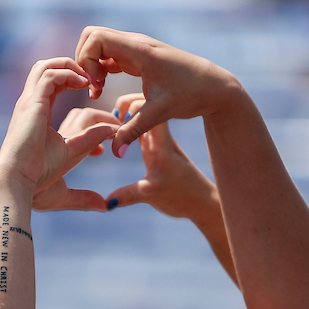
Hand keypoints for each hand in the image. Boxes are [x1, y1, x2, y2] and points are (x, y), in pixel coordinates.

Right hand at [0, 58, 114, 211]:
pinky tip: (84, 84)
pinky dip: (68, 73)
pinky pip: (49, 75)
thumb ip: (85, 192)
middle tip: (97, 83)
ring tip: (91, 80)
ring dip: (71, 66)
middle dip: (73, 69)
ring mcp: (30, 102)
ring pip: (47, 66)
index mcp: (39, 117)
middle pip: (48, 70)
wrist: (19, 184)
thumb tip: (105, 205)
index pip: (57, 89)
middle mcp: (32, 106)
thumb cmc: (37, 184)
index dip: (81, 95)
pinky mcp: (32, 103)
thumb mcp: (68, 179)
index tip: (106, 121)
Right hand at [74, 27, 239, 157]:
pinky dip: (100, 69)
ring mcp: (136, 49)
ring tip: (97, 90)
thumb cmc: (192, 95)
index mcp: (140, 50)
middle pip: (92, 36)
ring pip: (99, 44)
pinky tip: (103, 89)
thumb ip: (134, 131)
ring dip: (92, 65)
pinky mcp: (138, 58)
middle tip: (91, 87)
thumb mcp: (160, 114)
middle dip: (84, 61)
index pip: (96, 38)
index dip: (86, 60)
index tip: (95, 86)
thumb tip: (116, 153)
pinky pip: (109, 55)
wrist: (215, 87)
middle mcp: (136, 44)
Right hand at [105, 93, 217, 217]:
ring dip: (126, 116)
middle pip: (144, 108)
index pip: (147, 111)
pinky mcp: (156, 150)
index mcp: (161, 143)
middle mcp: (160, 138)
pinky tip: (118, 131)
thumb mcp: (153, 195)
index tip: (112, 120)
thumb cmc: (183, 196)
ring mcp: (158, 142)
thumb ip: (129, 195)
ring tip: (107, 122)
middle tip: (106, 118)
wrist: (203, 202)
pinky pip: (141, 130)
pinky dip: (129, 127)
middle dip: (125, 106)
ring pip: (142, 118)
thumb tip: (105, 202)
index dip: (130, 107)